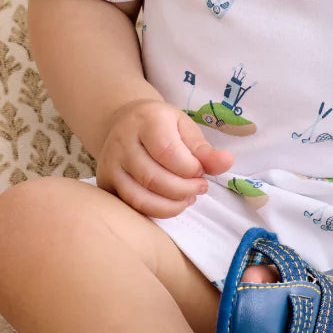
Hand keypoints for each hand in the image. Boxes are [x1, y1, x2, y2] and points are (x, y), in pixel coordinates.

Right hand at [96, 99, 233, 216]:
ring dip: (170, 206)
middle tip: (200, 188)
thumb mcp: (185, 128)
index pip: (167, 152)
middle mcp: (123, 141)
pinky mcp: (105, 182)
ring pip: (139, 197)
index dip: (190, 168)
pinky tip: (170, 204)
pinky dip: (154, 211)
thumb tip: (227, 163)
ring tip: (188, 199)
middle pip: (153, 177)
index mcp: (147, 120)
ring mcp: (111, 163)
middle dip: (183, 190)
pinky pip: (130, 206)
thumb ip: (205, 149)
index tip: (201, 171)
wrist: (125, 121)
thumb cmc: (161, 126)